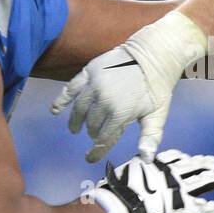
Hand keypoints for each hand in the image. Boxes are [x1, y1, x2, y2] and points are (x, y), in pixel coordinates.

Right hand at [52, 11, 207, 162]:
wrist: (154, 53)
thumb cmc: (158, 86)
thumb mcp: (158, 113)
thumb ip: (150, 137)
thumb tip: (146, 159)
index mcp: (120, 113)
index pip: (103, 138)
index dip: (97, 151)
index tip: (90, 159)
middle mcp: (104, 100)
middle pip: (92, 124)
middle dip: (93, 133)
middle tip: (94, 136)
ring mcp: (95, 85)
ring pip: (80, 109)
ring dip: (76, 121)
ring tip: (75, 129)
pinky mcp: (90, 71)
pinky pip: (71, 88)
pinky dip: (61, 100)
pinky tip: (55, 110)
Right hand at [93, 149, 213, 212]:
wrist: (117, 206)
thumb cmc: (115, 193)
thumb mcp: (127, 176)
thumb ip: (137, 174)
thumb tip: (132, 173)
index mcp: (158, 166)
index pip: (180, 159)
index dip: (196, 159)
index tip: (208, 159)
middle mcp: (171, 175)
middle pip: (197, 168)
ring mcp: (178, 190)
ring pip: (204, 182)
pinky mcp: (182, 207)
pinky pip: (203, 210)